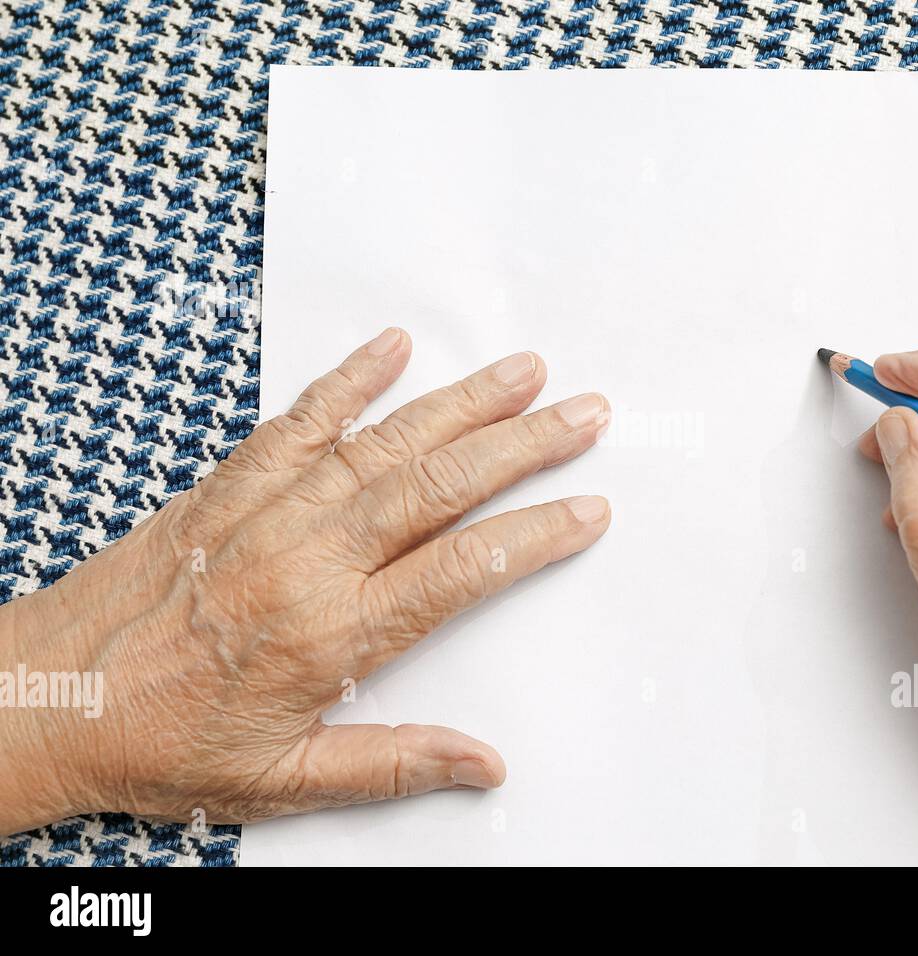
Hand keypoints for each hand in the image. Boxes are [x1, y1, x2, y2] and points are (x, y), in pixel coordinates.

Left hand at [0, 328, 610, 833]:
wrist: (44, 699)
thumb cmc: (159, 744)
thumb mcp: (283, 778)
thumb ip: (392, 764)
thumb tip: (483, 764)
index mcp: (330, 633)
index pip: (460, 572)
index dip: (534, 536)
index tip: (586, 509)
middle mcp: (306, 558)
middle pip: (439, 487)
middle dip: (524, 446)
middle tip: (586, 413)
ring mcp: (267, 511)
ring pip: (384, 443)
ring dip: (461, 403)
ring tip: (523, 372)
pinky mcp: (228, 486)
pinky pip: (299, 420)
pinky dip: (348, 380)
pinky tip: (391, 348)